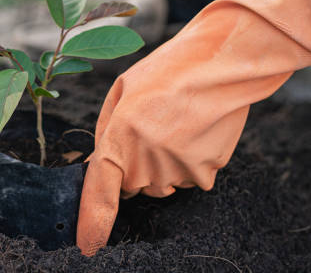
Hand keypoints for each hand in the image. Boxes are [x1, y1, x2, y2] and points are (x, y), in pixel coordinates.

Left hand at [76, 0, 310, 255]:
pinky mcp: (205, 172)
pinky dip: (188, 162)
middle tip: (150, 128)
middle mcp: (147, 160)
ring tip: (176, 125)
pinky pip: (188, 179)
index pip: (101, 192)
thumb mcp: (122, 90)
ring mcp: (178, 170)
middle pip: (133, 185)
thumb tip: (101, 164)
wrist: (221, 63)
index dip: (93, 222)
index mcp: (120, 136)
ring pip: (161, 184)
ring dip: (162, 164)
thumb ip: (106, 131)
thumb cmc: (167, 71)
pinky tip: (195, 133)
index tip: (89, 246)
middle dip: (134, 164)